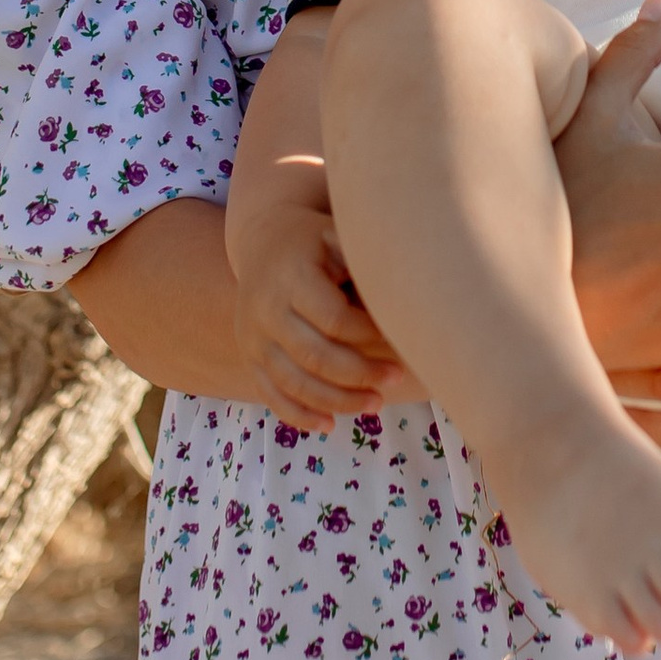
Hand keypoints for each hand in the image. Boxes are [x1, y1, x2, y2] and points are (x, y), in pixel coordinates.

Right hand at [228, 186, 410, 431]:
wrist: (262, 241)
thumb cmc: (314, 240)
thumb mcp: (336, 235)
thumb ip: (364, 261)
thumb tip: (411, 292)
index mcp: (291, 276)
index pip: (333, 319)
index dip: (368, 333)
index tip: (399, 336)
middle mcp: (265, 309)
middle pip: (315, 355)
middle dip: (360, 374)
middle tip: (397, 378)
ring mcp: (252, 337)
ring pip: (294, 383)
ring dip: (338, 400)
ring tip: (376, 404)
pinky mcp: (249, 356)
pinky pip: (272, 395)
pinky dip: (300, 416)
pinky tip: (330, 424)